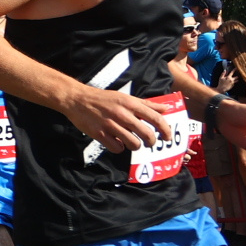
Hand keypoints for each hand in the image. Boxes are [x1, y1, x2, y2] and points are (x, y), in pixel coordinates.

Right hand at [65, 87, 180, 152]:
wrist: (77, 99)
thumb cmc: (103, 99)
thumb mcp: (125, 97)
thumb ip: (146, 104)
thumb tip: (165, 109)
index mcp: (130, 104)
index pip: (155, 118)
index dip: (165, 129)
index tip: (167, 136)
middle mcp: (122, 114)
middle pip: (147, 134)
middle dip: (151, 142)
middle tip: (149, 143)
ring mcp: (111, 125)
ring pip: (133, 144)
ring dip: (135, 146)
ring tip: (131, 142)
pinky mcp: (100, 134)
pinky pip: (117, 148)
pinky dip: (119, 148)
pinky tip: (116, 142)